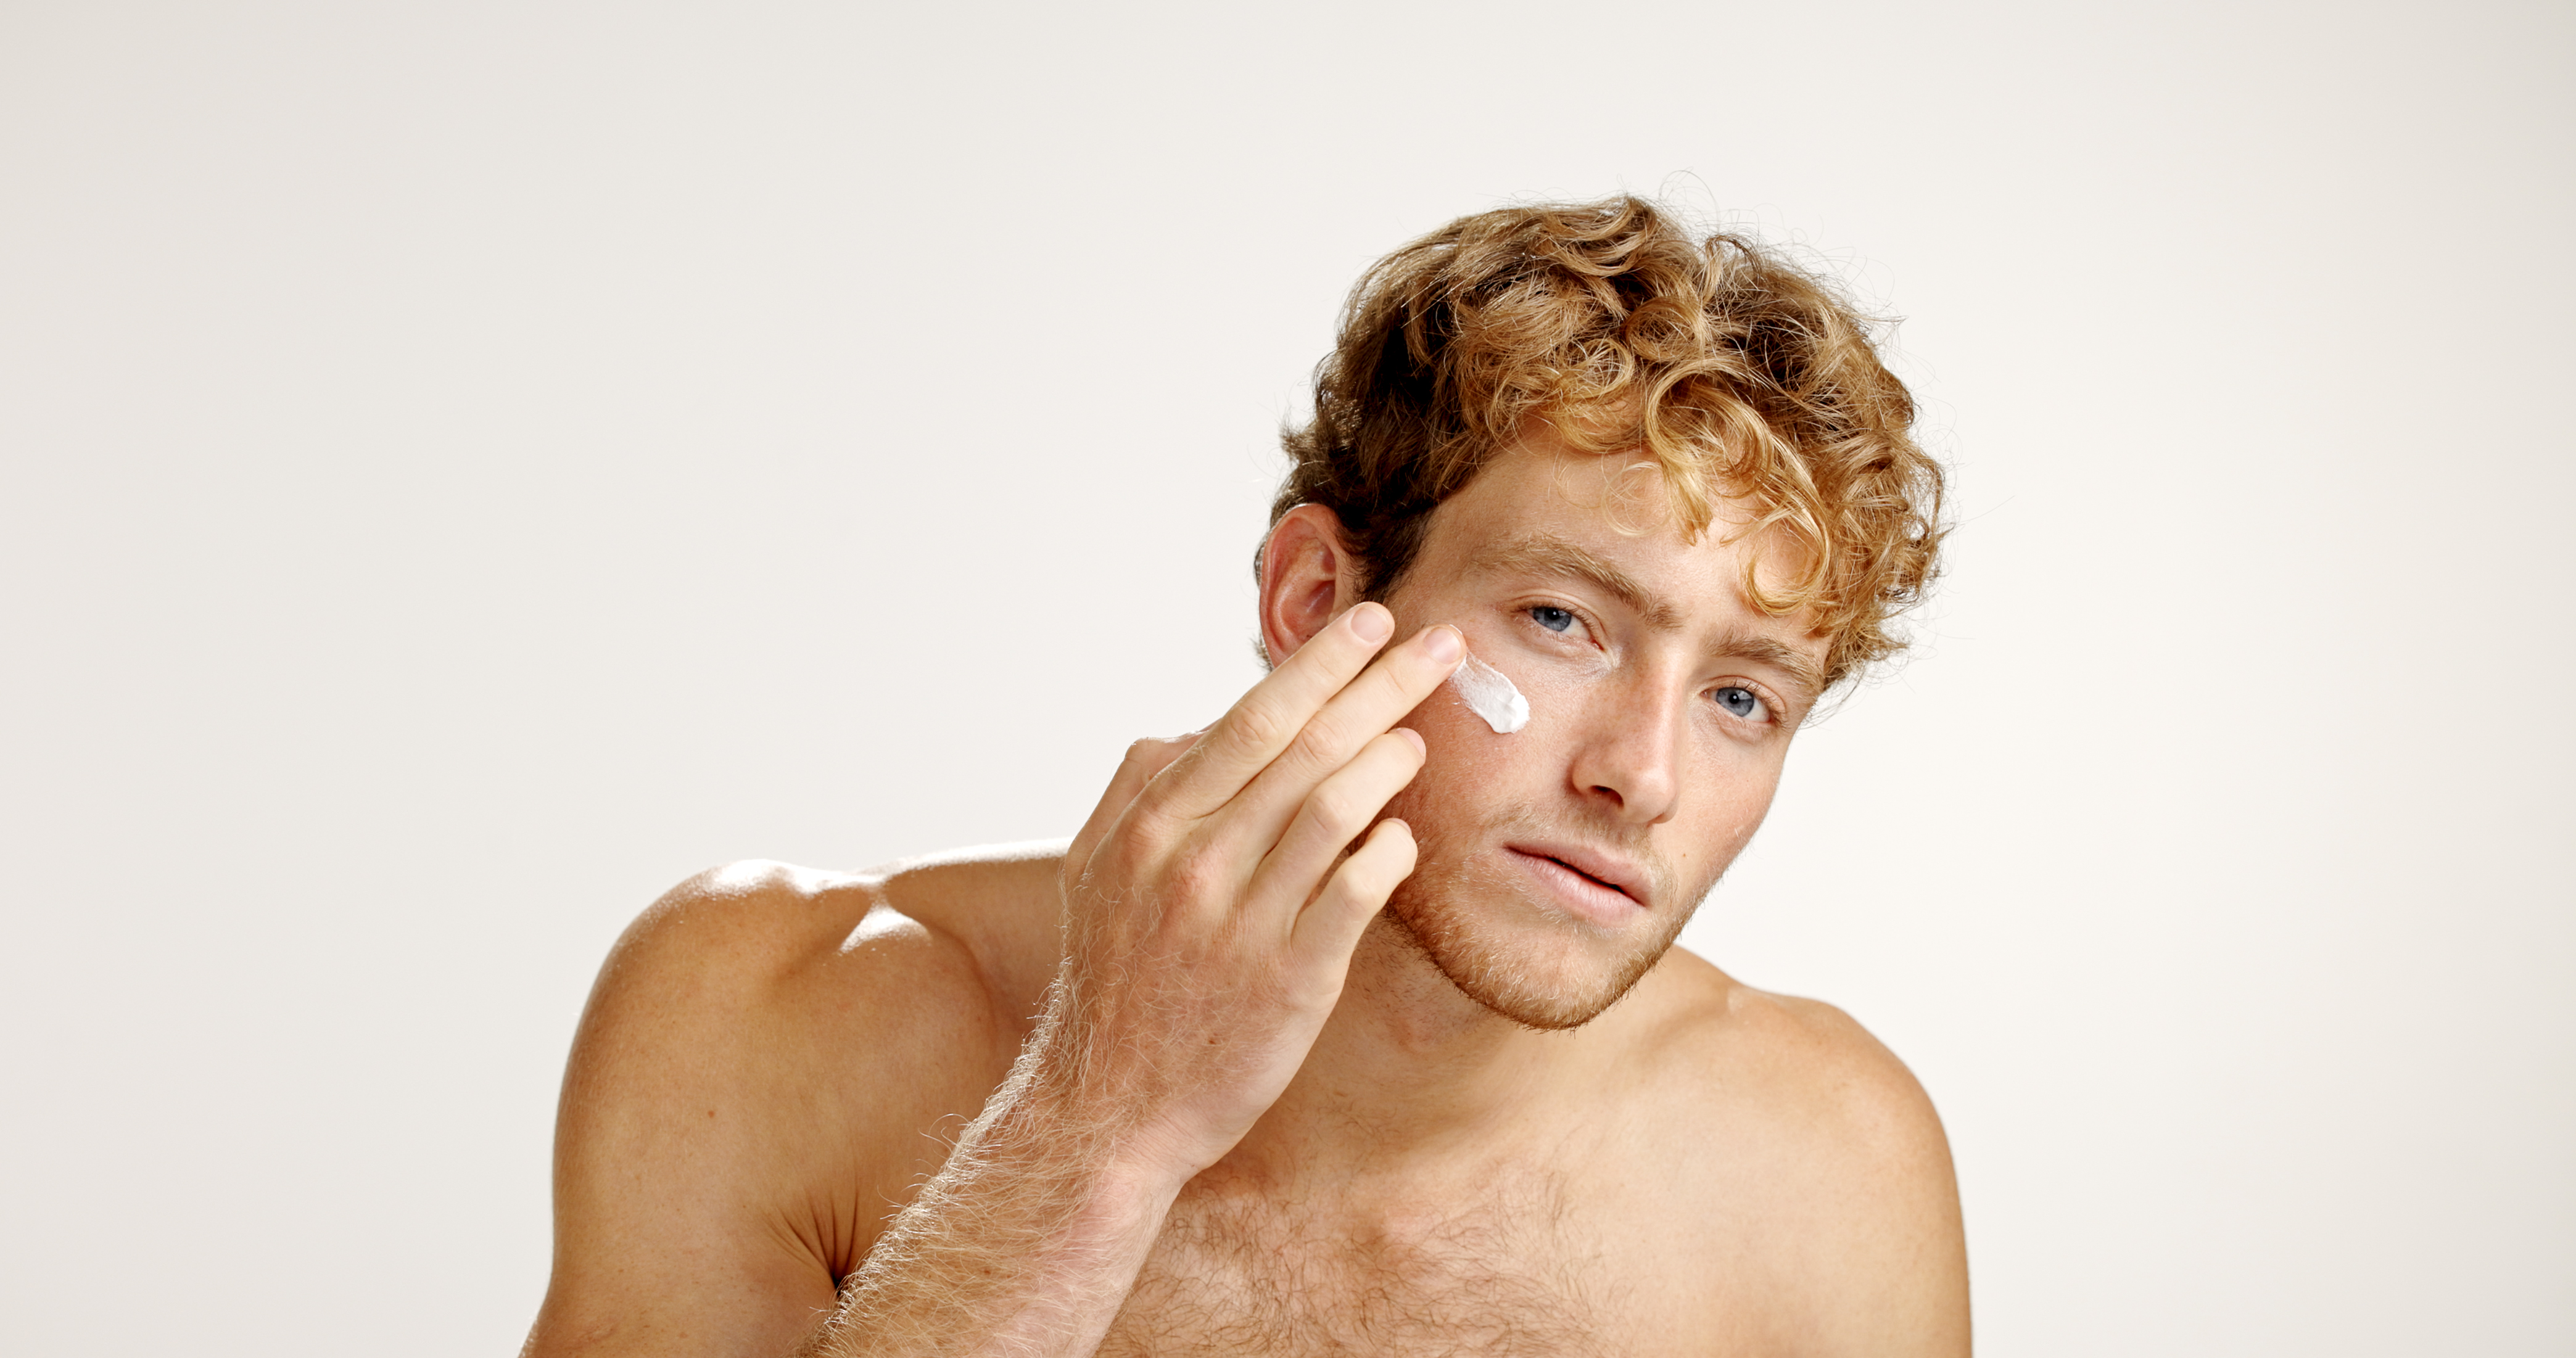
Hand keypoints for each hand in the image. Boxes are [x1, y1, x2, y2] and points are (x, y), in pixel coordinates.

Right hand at [1040, 602, 1463, 1183]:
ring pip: (1336, 808)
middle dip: (1381, 684)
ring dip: (1390, 759)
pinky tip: (1403, 832)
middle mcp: (1195, 862)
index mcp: (1152, 824)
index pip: (1252, 719)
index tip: (1371, 622)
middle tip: (1440, 646)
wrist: (1107, 1108)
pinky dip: (1389, 850)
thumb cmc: (1112, 981)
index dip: (1320, 664)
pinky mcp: (1291, 980)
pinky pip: (1358, 893)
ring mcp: (1243, 921)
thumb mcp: (1093, 869)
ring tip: (1420, 735)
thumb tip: (1199, 723)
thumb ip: (1142, 787)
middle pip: (1307, 747)